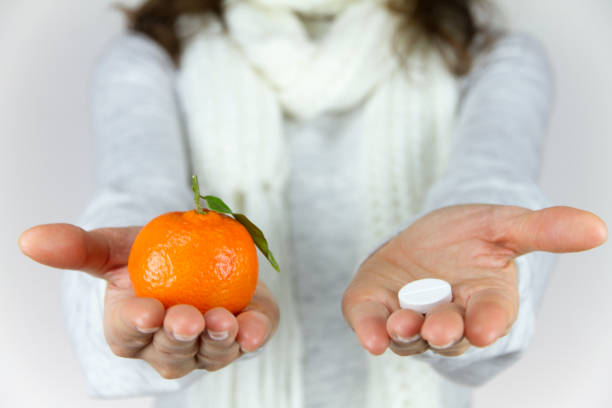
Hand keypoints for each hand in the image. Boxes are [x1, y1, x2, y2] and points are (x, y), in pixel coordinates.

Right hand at [18, 224, 278, 378]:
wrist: (196, 250)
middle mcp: (168, 347)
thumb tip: (29, 239)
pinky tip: (256, 330)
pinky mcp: (244, 332)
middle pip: (170, 353)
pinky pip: (251, 338)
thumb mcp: (114, 246)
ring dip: (217, 341)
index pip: (128, 334)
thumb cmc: (149, 255)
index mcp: (131, 329)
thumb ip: (79, 247)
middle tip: (186, 319)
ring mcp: (208, 346)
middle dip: (178, 338)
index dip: (135, 325)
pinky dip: (255, 335)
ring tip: (222, 321)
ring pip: (210, 355)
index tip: (145, 311)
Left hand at [342, 205, 606, 356]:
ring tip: (402, 324)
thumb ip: (543, 230)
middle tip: (440, 329)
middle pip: (450, 333)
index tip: (487, 328)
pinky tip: (371, 336)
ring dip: (406, 333)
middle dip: (445, 331)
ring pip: (411, 336)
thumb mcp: (504, 225)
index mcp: (486, 301)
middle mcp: (450, 318)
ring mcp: (411, 317)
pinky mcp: (377, 310)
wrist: (424, 237)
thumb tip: (598, 228)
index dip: (490, 322)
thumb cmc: (468, 236)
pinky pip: (372, 325)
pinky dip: (370, 330)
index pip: (492, 316)